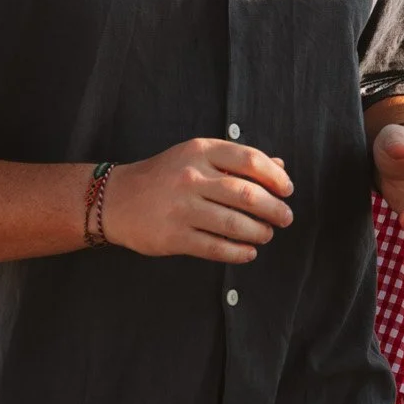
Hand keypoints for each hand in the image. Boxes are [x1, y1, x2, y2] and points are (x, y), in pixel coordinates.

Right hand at [100, 137, 293, 262]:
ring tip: (267, 234)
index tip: (287, 190)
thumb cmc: (166, 176)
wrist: (116, 199)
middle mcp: (191, 178)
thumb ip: (238, 161)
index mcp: (200, 151)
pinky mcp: (173, 237)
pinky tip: (249, 251)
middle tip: (285, 217)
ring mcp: (181, 208)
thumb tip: (280, 168)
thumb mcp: (198, 157)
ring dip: (259, 232)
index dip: (276, 178)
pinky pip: (215, 247)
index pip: (250, 160)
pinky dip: (238, 252)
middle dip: (274, 209)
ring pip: (234, 223)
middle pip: (247, 194)